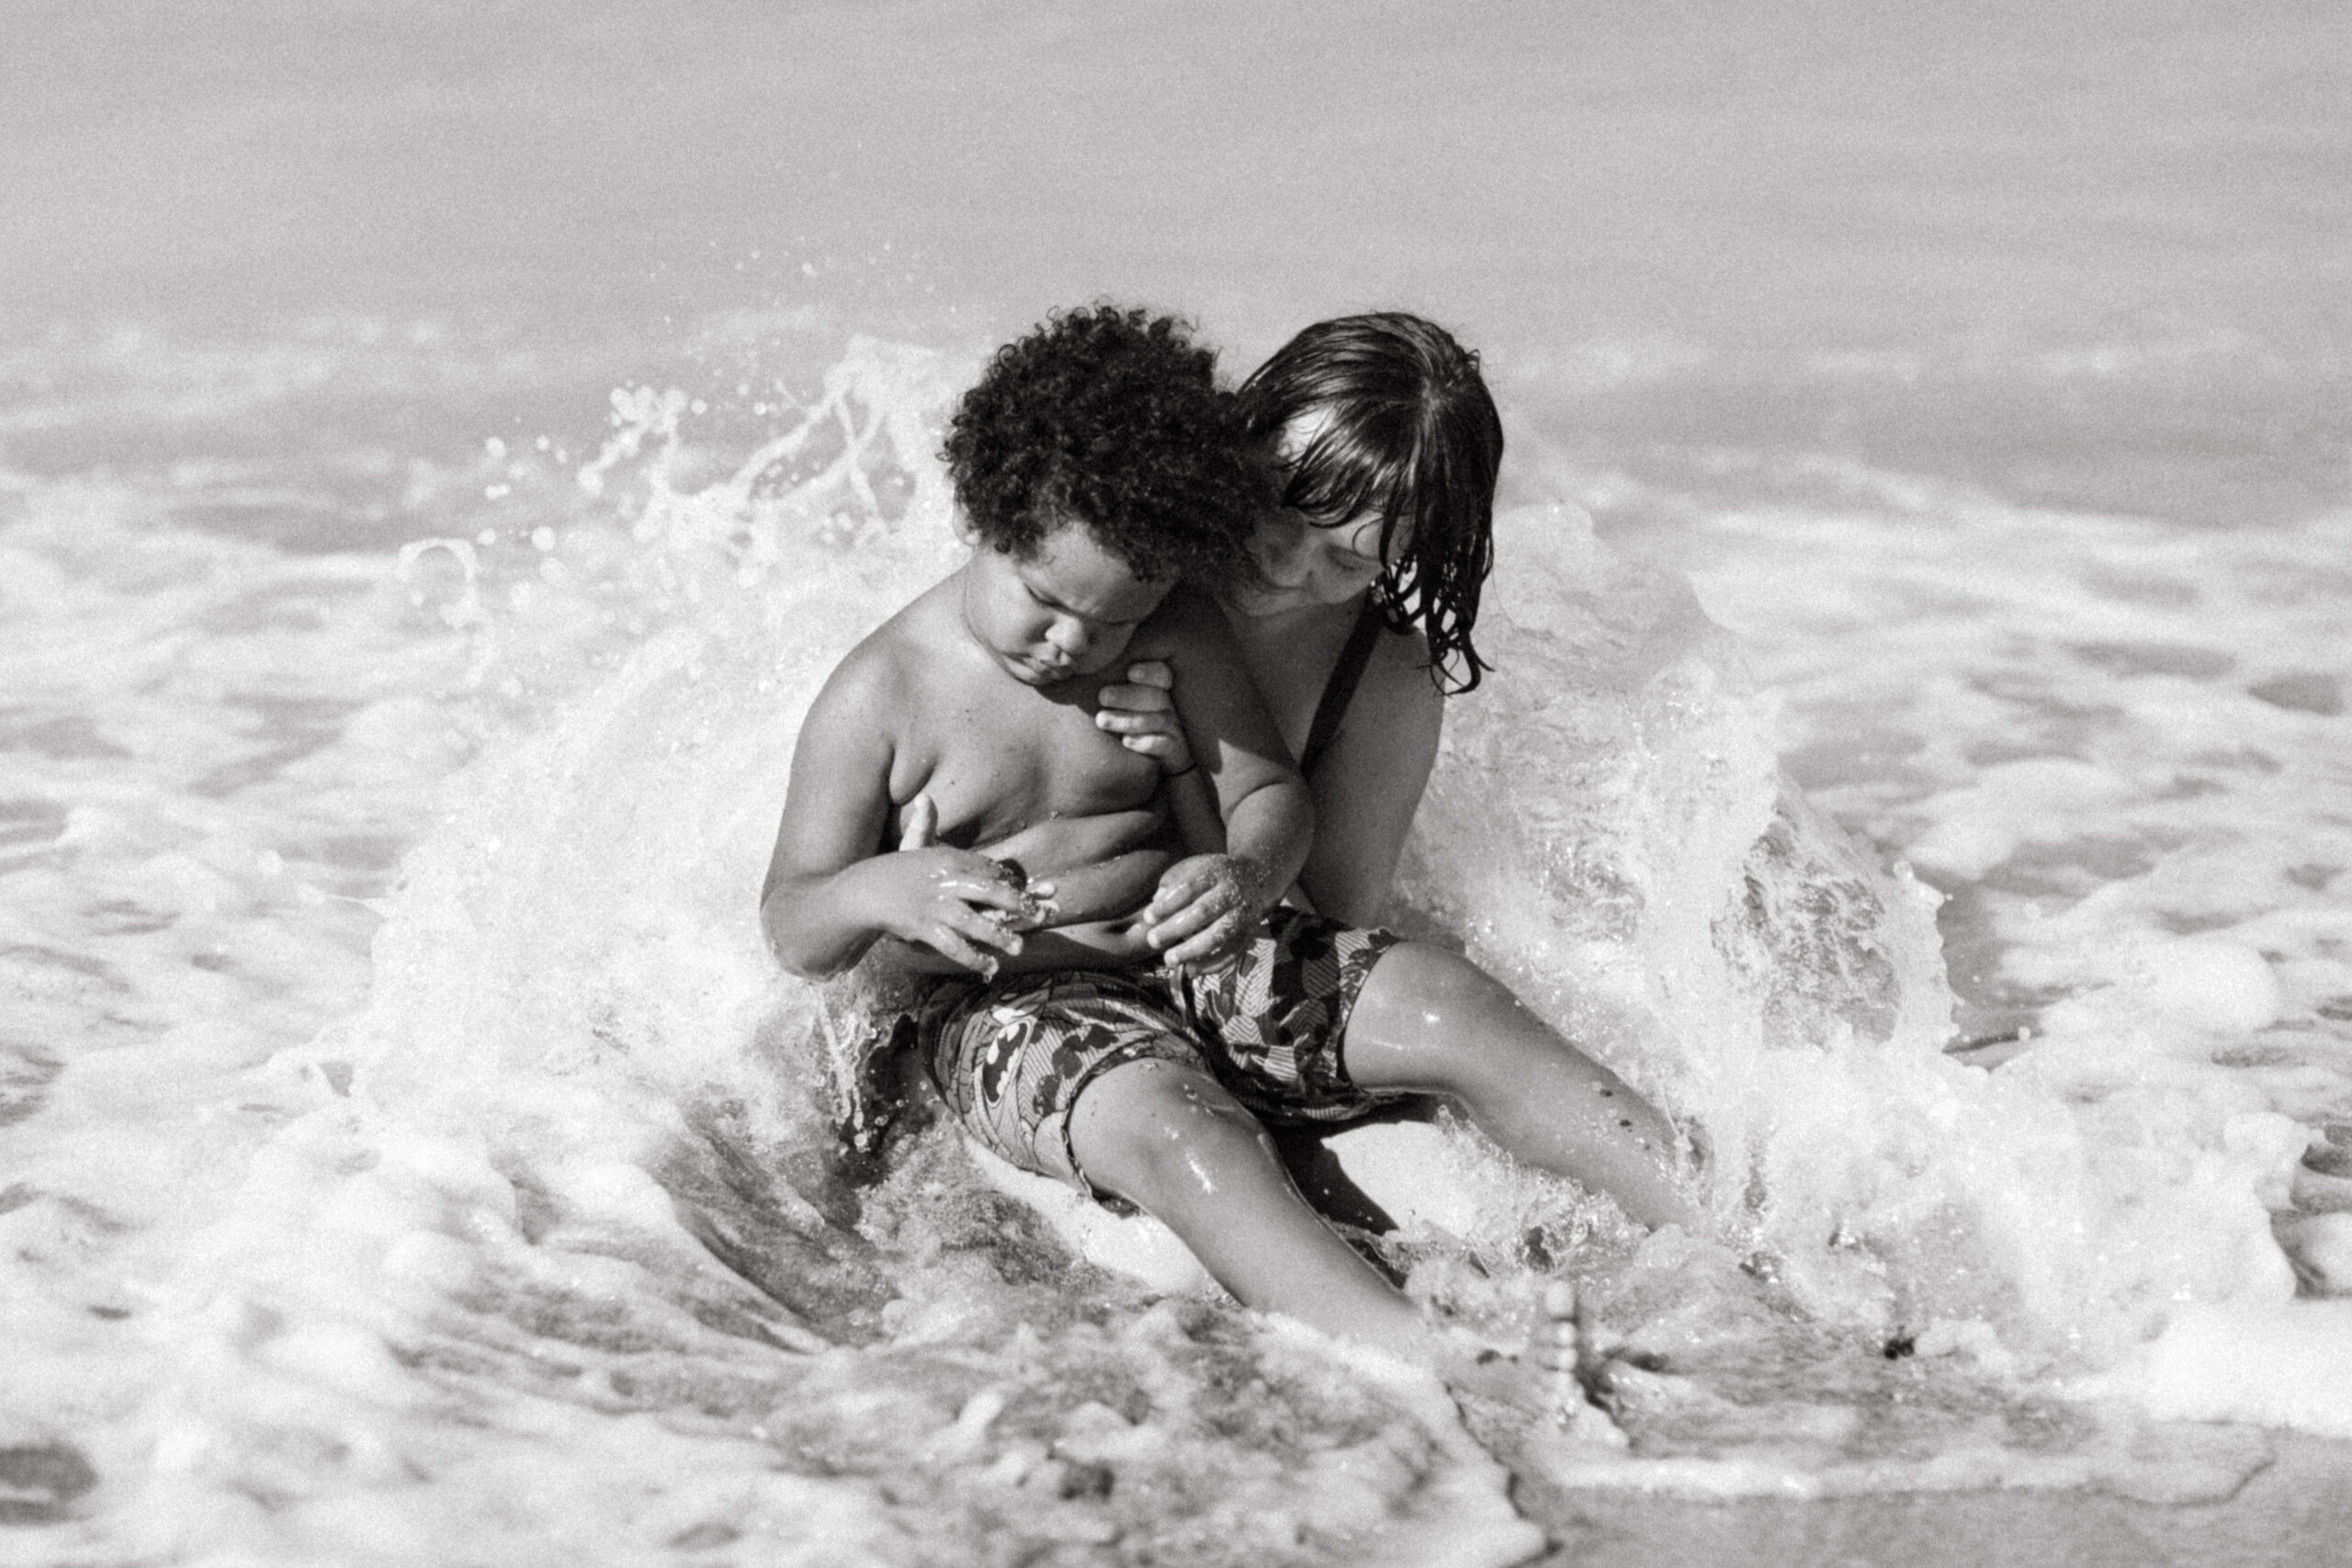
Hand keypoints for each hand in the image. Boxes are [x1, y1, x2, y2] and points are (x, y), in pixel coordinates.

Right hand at [879, 795, 1055, 976]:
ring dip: (998, 936)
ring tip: (1019, 948)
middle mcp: (945, 881)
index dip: (1011, 881)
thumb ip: (927, 825)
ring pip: (974, 923)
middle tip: (1040, 915)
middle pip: (989, 892)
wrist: (863, 892)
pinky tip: (989, 967)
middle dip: (1017, 904)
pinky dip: (972, 958)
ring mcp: (935, 907)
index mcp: (947, 859)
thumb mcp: (911, 845)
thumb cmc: (894, 870)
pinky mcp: (924, 929)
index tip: (1032, 891)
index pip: (987, 869)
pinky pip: (953, 946)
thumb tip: (926, 797)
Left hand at [1094, 661, 1191, 774]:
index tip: (1130, 673)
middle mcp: (1169, 707)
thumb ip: (1109, 686)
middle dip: (1128, 695)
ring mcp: (1174, 729)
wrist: (1153, 757)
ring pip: (1158, 720)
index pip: (1162, 674)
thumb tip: (1075, 671)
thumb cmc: (1129, 721)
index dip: (1149, 672)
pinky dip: (1145, 742)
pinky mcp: (1174, 751)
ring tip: (1101, 720)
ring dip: (1128, 720)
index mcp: (1160, 689)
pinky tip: (1126, 742)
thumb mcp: (1122, 701)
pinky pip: (1164, 744)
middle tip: (1102, 697)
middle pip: (1157, 696)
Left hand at [1143, 852, 1271, 970]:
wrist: (1258, 879)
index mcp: (1215, 873)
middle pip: (1202, 912)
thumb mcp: (1196, 867)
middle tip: (1153, 940)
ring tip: (1169, 960)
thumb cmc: (1215, 876)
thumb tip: (1157, 900)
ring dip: (1192, 950)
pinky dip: (1211, 965)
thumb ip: (1174, 880)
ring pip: (1218, 935)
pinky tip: (1191, 970)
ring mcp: (1242, 915)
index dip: (1167, 904)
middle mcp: (1231, 893)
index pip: (1188, 888)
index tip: (1148, 917)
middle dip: (1175, 928)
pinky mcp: (1248, 934)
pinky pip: (1231, 953)